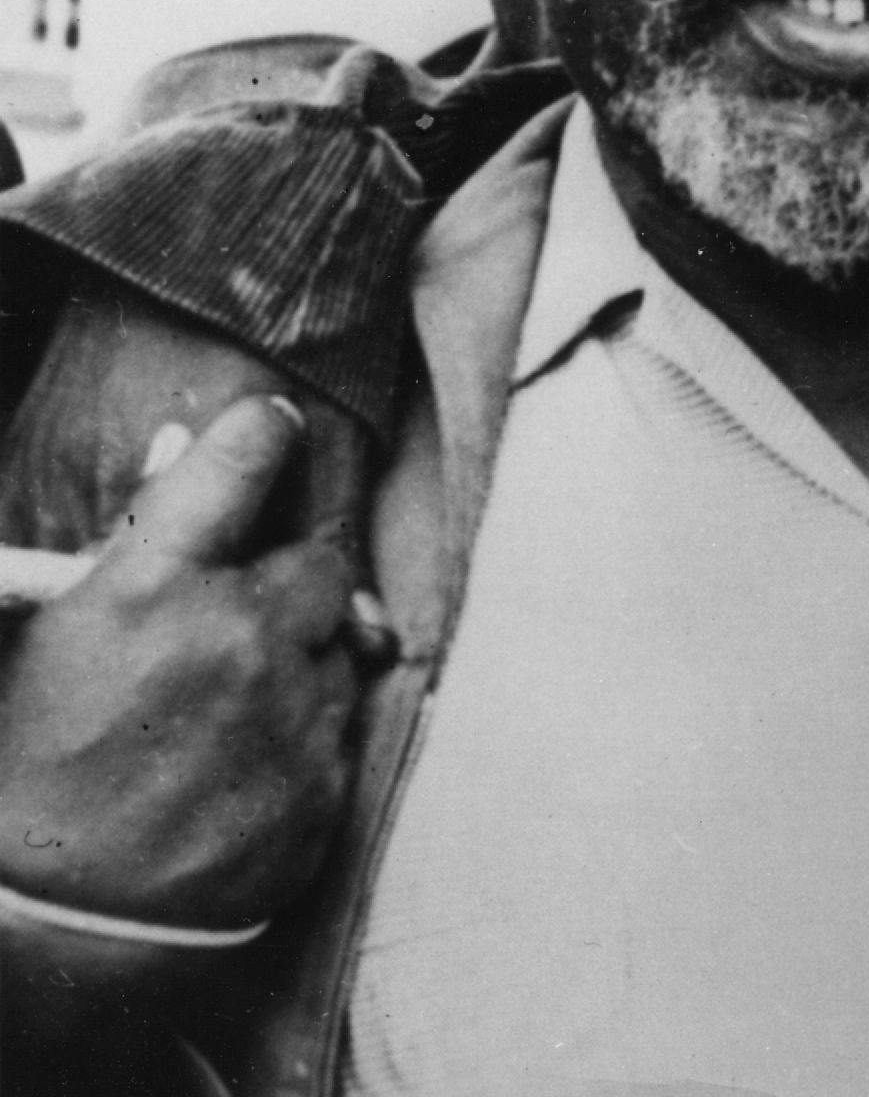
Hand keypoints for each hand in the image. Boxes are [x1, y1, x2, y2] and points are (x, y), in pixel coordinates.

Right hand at [0, 395, 361, 930]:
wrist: (54, 929)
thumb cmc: (24, 774)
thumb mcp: (44, 640)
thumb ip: (123, 536)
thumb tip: (180, 443)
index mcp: (151, 588)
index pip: (245, 456)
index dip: (263, 433)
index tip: (270, 433)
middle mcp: (239, 637)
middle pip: (320, 556)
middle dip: (286, 573)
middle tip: (236, 608)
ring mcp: (293, 714)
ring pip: (340, 641)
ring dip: (301, 653)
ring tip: (228, 698)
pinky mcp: (328, 785)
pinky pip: (344, 722)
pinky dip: (308, 727)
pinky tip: (245, 757)